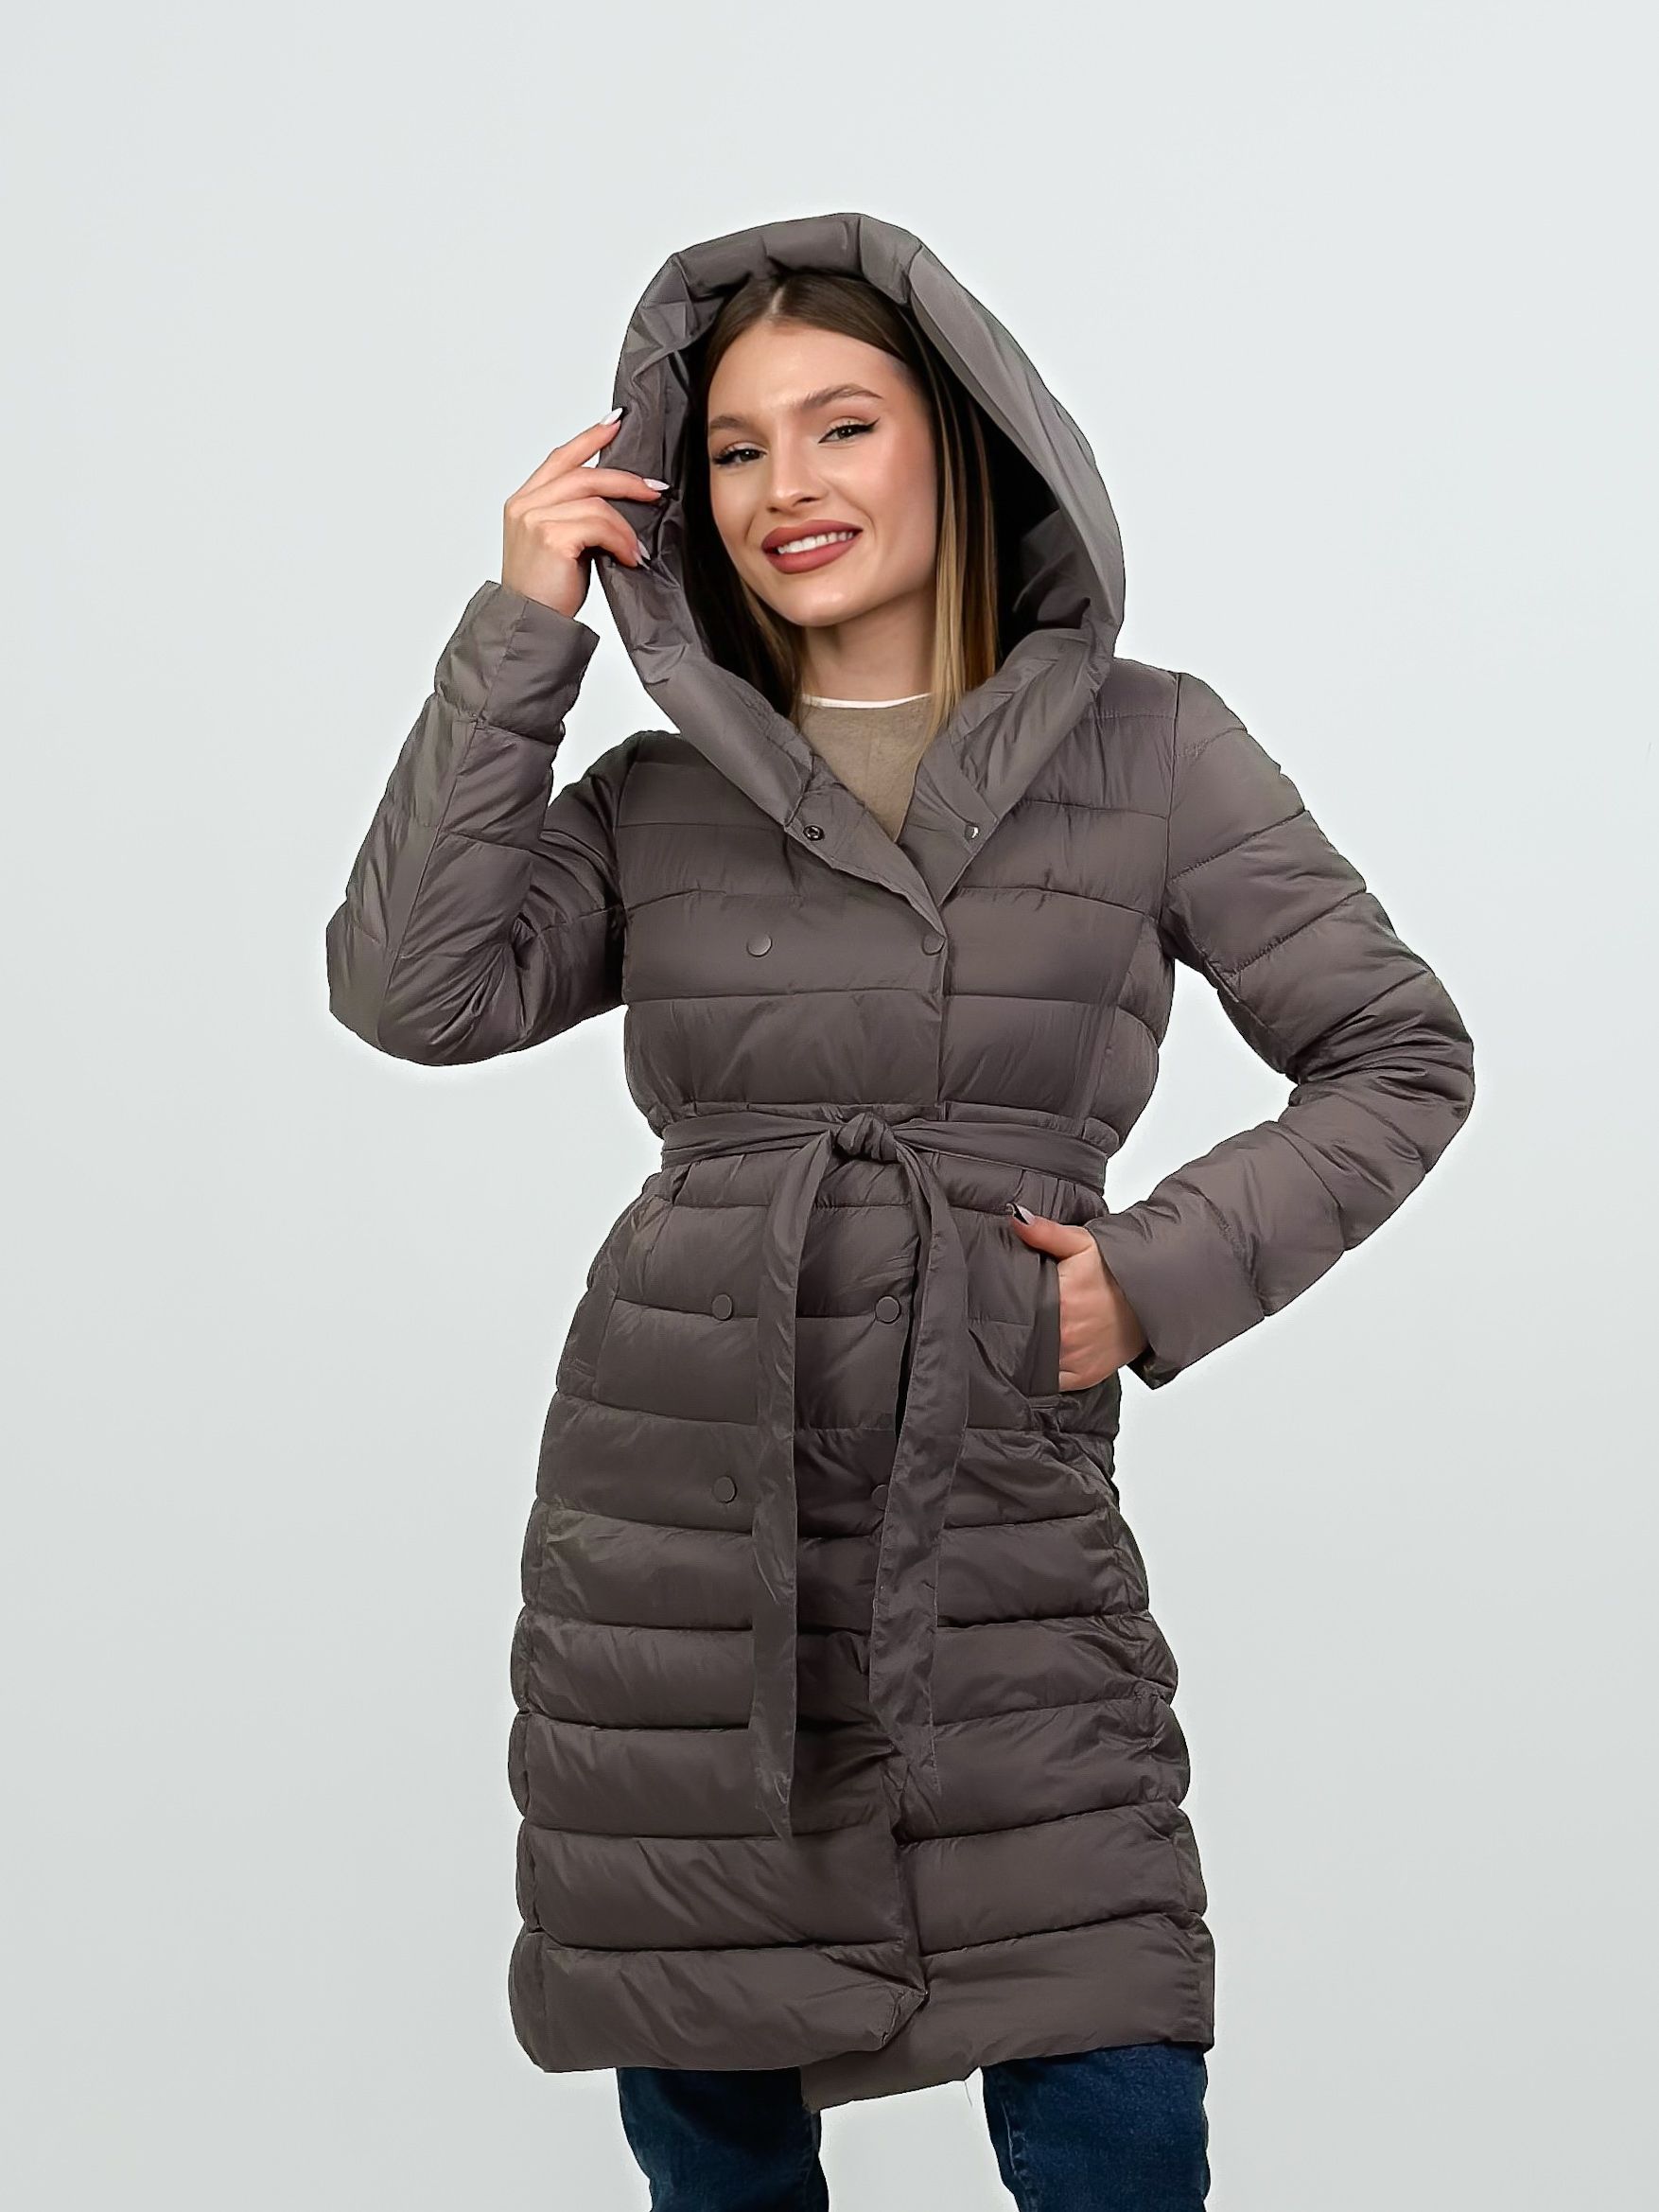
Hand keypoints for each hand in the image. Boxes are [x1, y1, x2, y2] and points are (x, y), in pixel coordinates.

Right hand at [500, 411, 667, 619]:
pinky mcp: (551, 536)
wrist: (530, 624)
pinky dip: (621, 540)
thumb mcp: (559, 545)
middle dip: (624, 479)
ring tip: (637, 549)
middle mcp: (525, 505)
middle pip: (583, 474)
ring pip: (595, 501)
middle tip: (655, 488)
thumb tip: (617, 504)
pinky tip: (630, 558)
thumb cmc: (546, 592)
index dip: (589, 439)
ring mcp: (535, 518)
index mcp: (524, 502)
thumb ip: (575, 517)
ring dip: (626, 524)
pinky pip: (599, 524)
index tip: (615, 424)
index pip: (560, 459)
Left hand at [1005, 1204, 1148, 1387]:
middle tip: (1004, 1319)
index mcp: (1060, 1302)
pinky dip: (1043, 1373)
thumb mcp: (1082, 1243)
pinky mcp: (1084, 1377)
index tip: (992, 1303)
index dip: (1001, 1307)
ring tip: (1020, 1337)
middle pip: (1022, 1337)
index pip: (1014, 1310)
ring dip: (1025, 1353)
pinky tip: (1037, 1358)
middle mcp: (1065, 1336)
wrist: (1155, 1298)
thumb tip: (1015, 1217)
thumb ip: (1045, 1232)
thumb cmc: (1117, 1271)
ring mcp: (1074, 1359)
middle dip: (1012, 1329)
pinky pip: (1052, 1381)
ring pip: (1033, 1362)